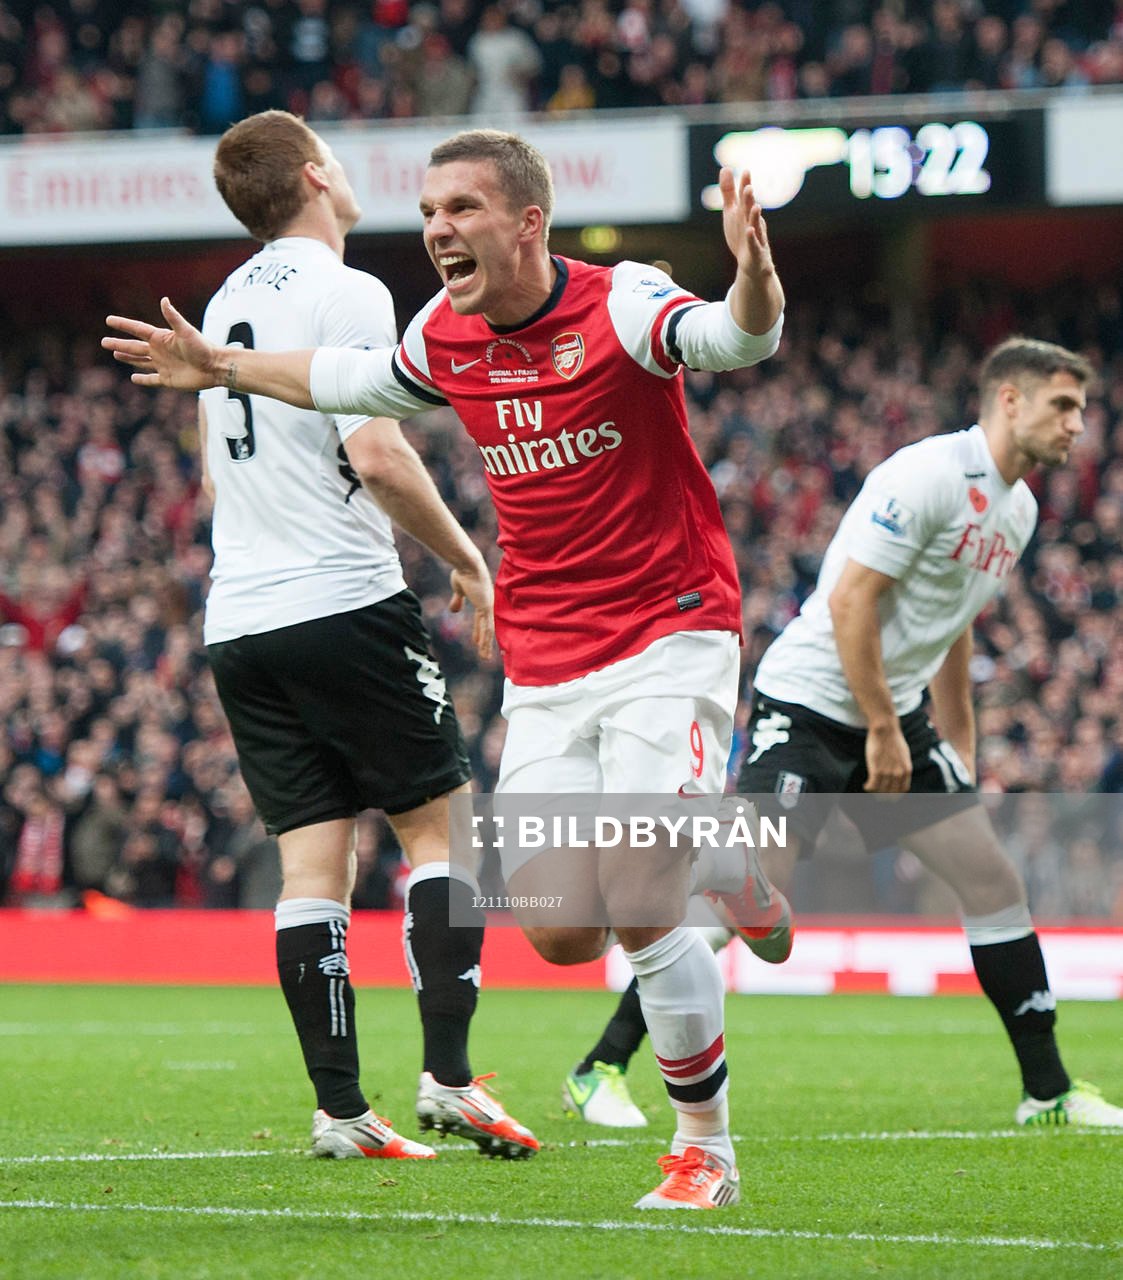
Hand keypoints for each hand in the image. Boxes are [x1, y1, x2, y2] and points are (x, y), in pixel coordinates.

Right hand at [102, 297, 219, 390]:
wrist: (216, 367)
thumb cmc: (203, 348)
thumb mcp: (186, 331)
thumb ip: (173, 317)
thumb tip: (164, 299)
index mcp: (161, 338)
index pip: (137, 329)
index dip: (123, 324)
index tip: (108, 320)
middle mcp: (160, 351)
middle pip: (134, 347)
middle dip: (119, 344)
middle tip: (103, 342)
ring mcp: (163, 365)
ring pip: (140, 361)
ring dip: (128, 358)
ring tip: (115, 354)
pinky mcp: (168, 380)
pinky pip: (152, 379)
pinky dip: (142, 379)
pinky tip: (133, 378)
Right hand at [449, 558, 494, 659]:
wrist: (466, 565)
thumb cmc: (462, 572)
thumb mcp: (458, 590)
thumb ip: (458, 600)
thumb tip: (454, 611)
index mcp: (482, 601)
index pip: (482, 621)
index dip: (480, 632)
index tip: (478, 642)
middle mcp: (488, 605)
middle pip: (488, 628)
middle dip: (485, 642)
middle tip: (485, 654)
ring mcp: (488, 607)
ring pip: (488, 631)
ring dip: (486, 645)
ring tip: (484, 657)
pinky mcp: (486, 607)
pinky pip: (486, 627)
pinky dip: (485, 639)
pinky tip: (483, 648)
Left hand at [719, 167, 775, 279]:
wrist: (752, 262)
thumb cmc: (742, 233)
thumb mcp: (732, 211)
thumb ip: (729, 191)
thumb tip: (725, 168)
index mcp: (745, 212)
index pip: (745, 196)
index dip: (745, 185)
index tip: (746, 171)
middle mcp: (752, 221)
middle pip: (750, 208)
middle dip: (749, 199)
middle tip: (748, 187)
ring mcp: (755, 236)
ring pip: (755, 224)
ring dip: (754, 216)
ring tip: (755, 205)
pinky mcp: (755, 251)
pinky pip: (754, 244)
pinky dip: (751, 237)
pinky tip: (749, 231)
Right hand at [863, 722, 911, 792]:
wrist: (885, 729)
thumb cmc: (893, 739)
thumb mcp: (904, 754)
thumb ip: (902, 766)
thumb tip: (899, 774)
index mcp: (907, 770)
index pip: (902, 790)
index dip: (895, 795)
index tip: (889, 795)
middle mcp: (899, 773)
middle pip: (891, 792)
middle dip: (884, 796)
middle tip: (878, 796)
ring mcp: (888, 772)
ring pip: (880, 790)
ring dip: (874, 791)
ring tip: (870, 789)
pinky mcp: (876, 770)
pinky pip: (872, 785)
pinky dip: (868, 787)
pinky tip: (866, 785)